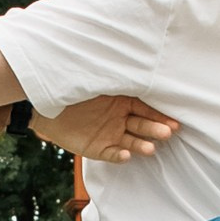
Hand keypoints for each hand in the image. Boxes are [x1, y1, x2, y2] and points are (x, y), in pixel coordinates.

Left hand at [28, 93, 179, 162]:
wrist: (43, 104)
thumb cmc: (72, 86)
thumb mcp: (95, 79)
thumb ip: (115, 78)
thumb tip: (137, 64)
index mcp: (123, 100)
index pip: (146, 108)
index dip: (160, 115)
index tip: (175, 121)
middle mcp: (120, 119)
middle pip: (142, 125)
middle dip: (156, 129)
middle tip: (168, 132)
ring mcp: (110, 135)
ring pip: (131, 142)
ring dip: (142, 145)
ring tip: (151, 149)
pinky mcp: (98, 149)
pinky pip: (112, 155)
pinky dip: (120, 156)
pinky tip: (127, 155)